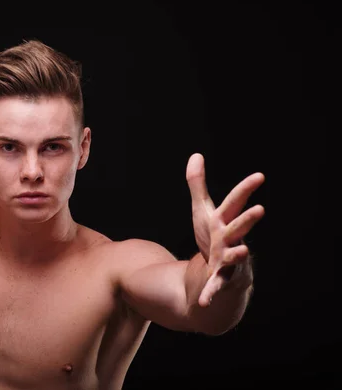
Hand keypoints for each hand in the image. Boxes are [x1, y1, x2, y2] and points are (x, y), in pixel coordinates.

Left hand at [186, 153, 264, 306]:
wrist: (218, 272)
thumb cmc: (213, 238)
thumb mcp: (202, 210)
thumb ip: (198, 184)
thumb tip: (196, 155)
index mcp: (225, 221)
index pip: (235, 202)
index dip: (246, 189)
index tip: (260, 176)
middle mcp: (231, 239)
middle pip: (239, 227)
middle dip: (248, 219)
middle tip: (259, 209)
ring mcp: (229, 260)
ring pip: (235, 256)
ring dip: (238, 254)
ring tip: (242, 250)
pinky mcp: (220, 279)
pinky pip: (215, 286)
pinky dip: (210, 293)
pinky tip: (203, 301)